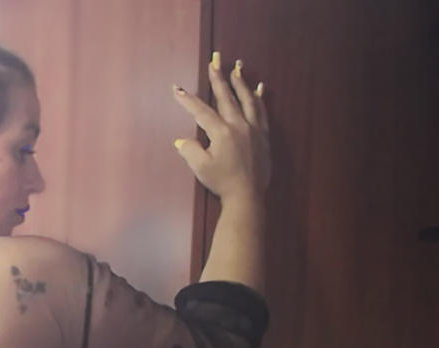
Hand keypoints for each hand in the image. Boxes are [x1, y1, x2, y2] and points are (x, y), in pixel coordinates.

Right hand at [171, 52, 270, 203]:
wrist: (247, 195)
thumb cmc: (222, 182)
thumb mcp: (200, 167)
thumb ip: (190, 150)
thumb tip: (181, 140)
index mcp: (221, 131)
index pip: (201, 111)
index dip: (188, 100)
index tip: (177, 88)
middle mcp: (239, 125)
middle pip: (227, 96)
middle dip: (219, 77)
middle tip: (215, 60)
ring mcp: (254, 128)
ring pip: (247, 99)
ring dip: (240, 81)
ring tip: (237, 66)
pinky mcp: (263, 135)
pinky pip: (262, 111)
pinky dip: (260, 98)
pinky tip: (260, 88)